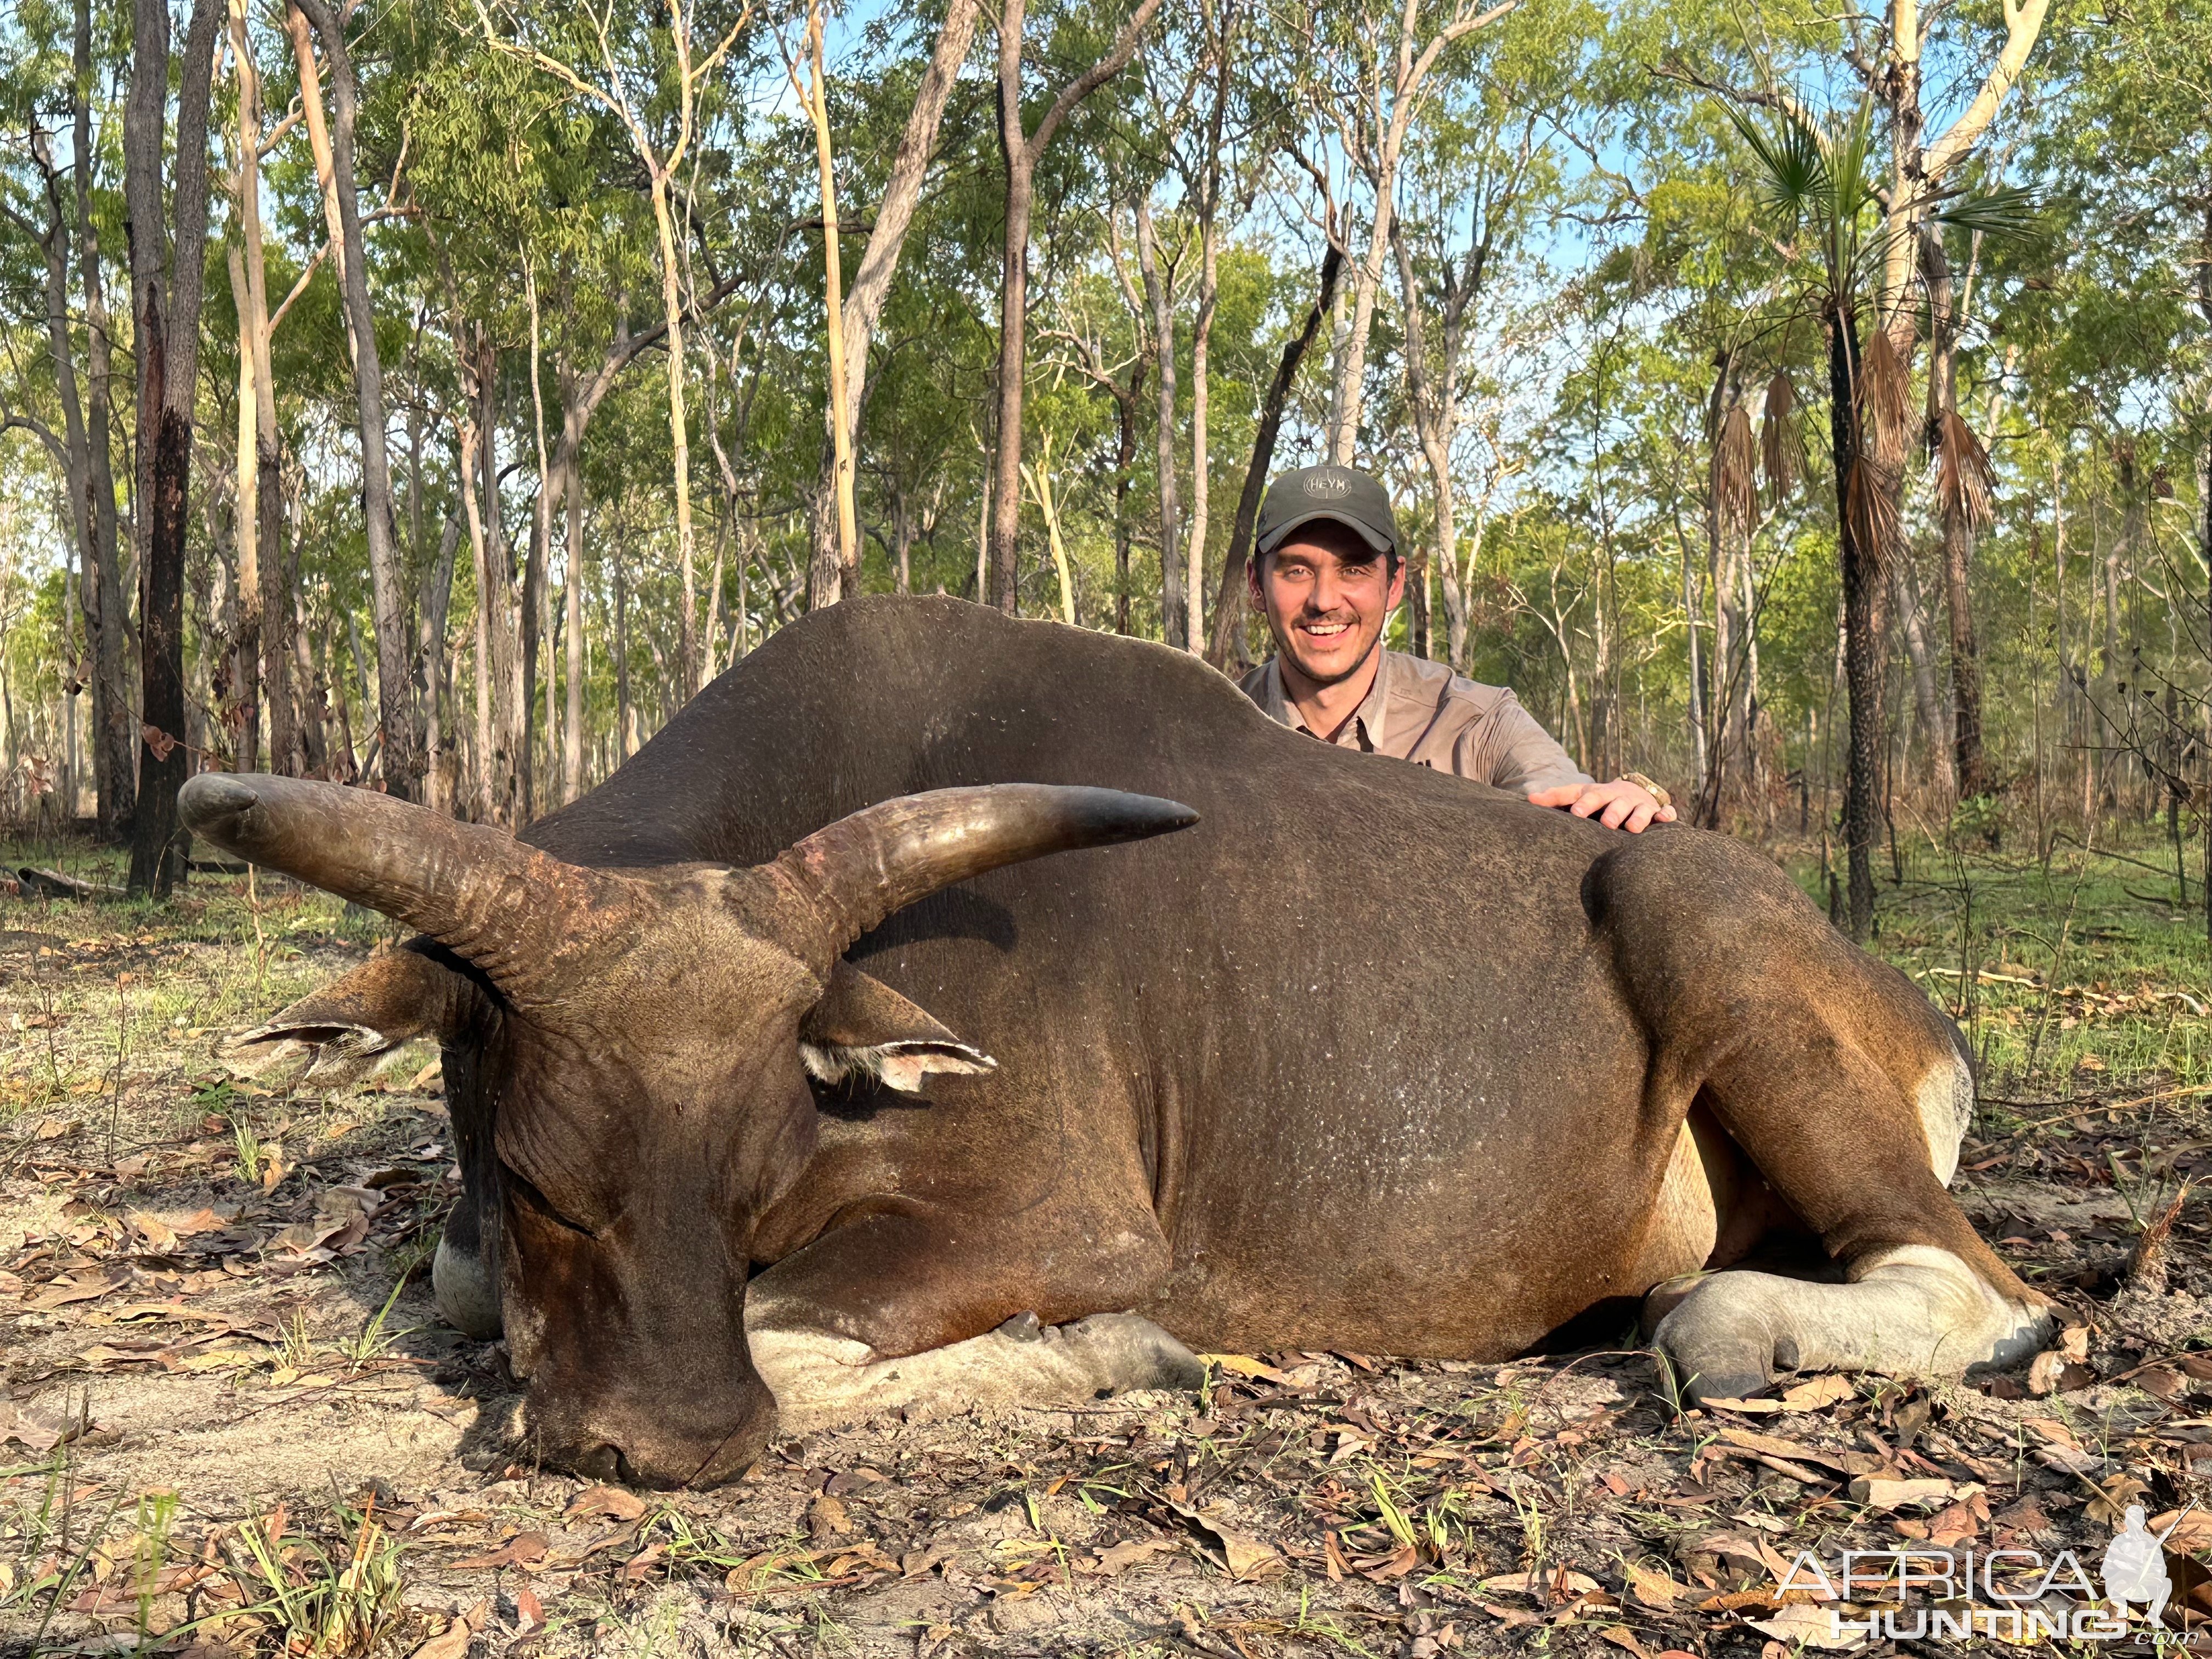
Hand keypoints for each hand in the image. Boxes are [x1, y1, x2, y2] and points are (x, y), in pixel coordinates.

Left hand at [1527, 777, 1676, 832]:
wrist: (1633, 791)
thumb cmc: (1600, 800)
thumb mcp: (1580, 796)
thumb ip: (1556, 798)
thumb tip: (1529, 799)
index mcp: (1597, 793)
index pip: (1586, 796)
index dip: (1582, 804)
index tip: (1576, 813)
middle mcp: (1618, 796)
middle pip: (1614, 802)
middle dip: (1611, 811)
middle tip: (1607, 823)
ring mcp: (1639, 803)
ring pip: (1640, 809)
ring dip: (1638, 817)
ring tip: (1633, 829)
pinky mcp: (1657, 811)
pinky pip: (1664, 813)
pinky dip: (1666, 815)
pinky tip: (1666, 820)